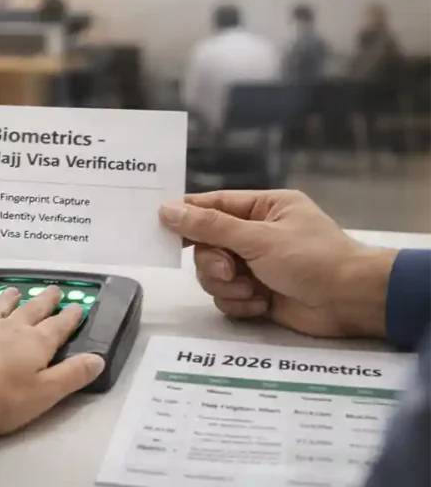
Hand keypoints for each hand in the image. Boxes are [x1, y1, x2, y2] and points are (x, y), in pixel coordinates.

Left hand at [0, 286, 105, 435]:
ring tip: (15, 291)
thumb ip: (71, 375)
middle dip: (44, 301)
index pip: (57, 328)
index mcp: (33, 344)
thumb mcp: (44, 394)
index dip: (69, 317)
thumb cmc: (1, 399)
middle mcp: (7, 328)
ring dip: (7, 299)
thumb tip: (98, 358)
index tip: (79, 305)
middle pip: (30, 311)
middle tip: (54, 289)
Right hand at [158, 190, 396, 338]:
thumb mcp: (258, 238)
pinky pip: (227, 297)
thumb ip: (209, 226)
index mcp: (262, 209)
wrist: (351, 302)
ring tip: (251, 292)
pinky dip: (240, 303)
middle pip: (206, 245)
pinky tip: (261, 304)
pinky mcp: (258, 294)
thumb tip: (166, 210)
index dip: (186, 216)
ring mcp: (256, 266)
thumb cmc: (312, 258)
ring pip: (213, 274)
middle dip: (214, 262)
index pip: (212, 206)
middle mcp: (257, 234)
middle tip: (228, 271)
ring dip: (227, 286)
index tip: (159, 226)